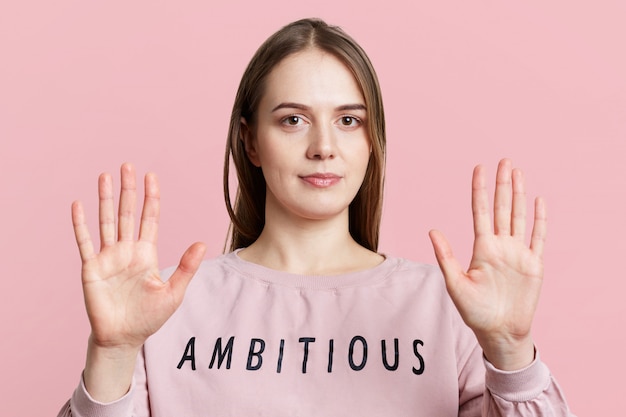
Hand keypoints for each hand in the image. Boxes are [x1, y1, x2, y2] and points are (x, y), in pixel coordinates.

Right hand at [72, 163, 205, 351]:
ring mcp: (108, 257)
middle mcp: (127, 250)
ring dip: (105, 199)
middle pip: (128, 213)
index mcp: (147, 253)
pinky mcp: (92, 268)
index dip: (151, 197)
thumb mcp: (174, 292)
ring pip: (106, 221)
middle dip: (128, 190)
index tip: (152, 175)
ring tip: (105, 176)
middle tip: (128, 165)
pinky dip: (81, 224)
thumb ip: (186, 267)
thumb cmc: (150, 317)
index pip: (150, 218)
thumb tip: (202, 243)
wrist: (124, 338)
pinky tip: (78, 204)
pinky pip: (85, 242)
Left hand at [429, 159, 545, 369]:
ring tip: (518, 172)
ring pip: (519, 216)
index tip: (479, 168)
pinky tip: (539, 201)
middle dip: (503, 184)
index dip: (480, 189)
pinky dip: (540, 220)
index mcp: (482, 247)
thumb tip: (431, 230)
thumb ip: (445, 256)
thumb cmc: (475, 311)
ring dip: (520, 194)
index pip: (480, 211)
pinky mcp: (534, 264)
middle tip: (504, 160)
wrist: (499, 332)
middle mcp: (500, 245)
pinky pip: (538, 238)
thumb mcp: (456, 284)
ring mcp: (518, 253)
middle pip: (502, 207)